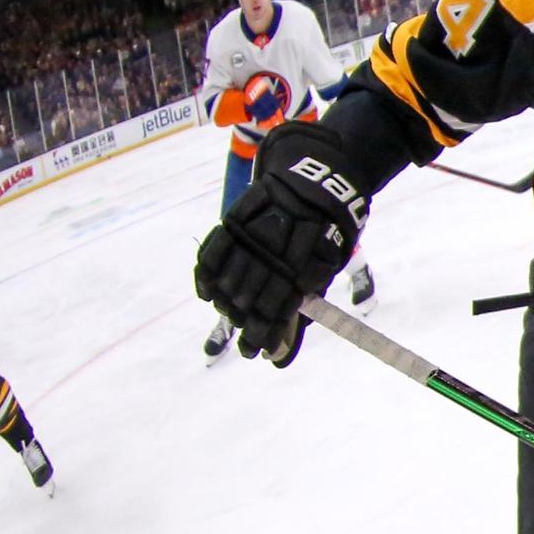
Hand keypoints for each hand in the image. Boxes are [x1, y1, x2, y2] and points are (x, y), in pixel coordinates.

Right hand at [193, 121, 367, 364]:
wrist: (317, 179)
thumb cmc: (327, 232)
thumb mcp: (326, 267)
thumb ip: (304, 305)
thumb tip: (284, 353)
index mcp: (306, 262)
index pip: (280, 308)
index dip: (268, 335)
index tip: (260, 354)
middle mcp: (276, 248)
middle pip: (252, 297)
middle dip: (248, 327)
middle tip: (246, 346)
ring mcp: (254, 233)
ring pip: (230, 277)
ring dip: (227, 305)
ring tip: (232, 318)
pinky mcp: (235, 217)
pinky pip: (213, 249)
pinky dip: (206, 274)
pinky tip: (208, 293)